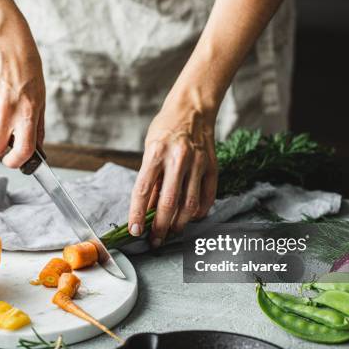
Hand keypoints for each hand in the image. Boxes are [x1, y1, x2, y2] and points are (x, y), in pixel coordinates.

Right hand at [0, 31, 44, 167]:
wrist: (5, 43)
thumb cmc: (26, 70)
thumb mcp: (40, 98)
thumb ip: (37, 126)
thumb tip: (36, 149)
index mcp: (27, 113)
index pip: (21, 150)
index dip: (15, 161)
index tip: (13, 161)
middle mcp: (5, 111)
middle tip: (2, 139)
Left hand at [128, 89, 217, 246]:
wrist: (193, 108)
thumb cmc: (165, 129)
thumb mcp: (150, 150)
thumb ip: (150, 179)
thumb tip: (148, 210)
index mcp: (156, 153)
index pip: (143, 191)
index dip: (138, 215)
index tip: (135, 231)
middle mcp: (178, 159)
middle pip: (168, 203)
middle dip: (160, 228)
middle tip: (154, 241)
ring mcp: (198, 164)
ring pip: (189, 205)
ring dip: (179, 224)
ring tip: (171, 232)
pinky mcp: (212, 167)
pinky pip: (207, 197)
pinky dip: (198, 213)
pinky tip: (190, 218)